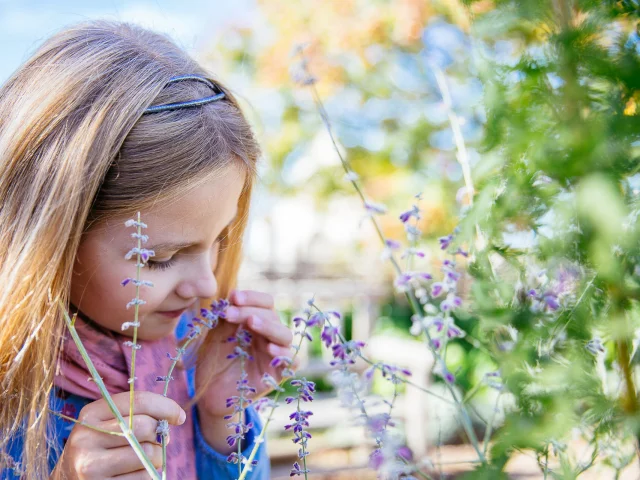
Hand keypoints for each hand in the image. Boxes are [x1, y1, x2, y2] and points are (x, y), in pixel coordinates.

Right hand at [51, 391, 185, 479]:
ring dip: (158, 457)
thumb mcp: (106, 424)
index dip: (166, 406)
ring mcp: (90, 467)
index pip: (138, 401)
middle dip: (161, 433)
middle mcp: (86, 439)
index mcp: (90, 415)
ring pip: (148, 455)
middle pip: (145, 427)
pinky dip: (149, 475)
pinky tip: (137, 474)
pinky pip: (144, 478)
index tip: (179, 416)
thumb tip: (175, 416)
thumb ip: (135, 414)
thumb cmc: (99, 448)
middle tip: (161, 439)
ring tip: (147, 459)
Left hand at [195, 289, 297, 418]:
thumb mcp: (215, 338)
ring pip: (285, 335)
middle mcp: (268, 337)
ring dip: (269, 326)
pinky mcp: (278, 375)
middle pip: (272, 315)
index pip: (264, 303)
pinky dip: (284, 354)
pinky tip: (269, 350)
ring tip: (251, 324)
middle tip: (230, 312)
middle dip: (251, 310)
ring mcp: (274, 355)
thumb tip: (232, 298)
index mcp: (256, 323)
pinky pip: (291, 362)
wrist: (208, 397)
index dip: (252, 297)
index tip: (232, 296)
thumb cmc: (213, 365)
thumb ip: (226, 321)